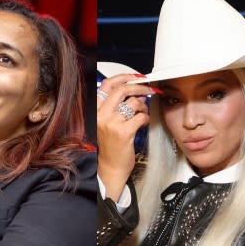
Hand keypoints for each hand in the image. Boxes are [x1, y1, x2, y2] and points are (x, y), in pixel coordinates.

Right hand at [97, 74, 154, 200]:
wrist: (109, 168)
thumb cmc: (109, 146)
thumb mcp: (106, 122)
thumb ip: (115, 106)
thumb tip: (135, 91)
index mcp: (95, 110)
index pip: (107, 84)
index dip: (124, 77)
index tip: (136, 77)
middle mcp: (100, 115)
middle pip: (122, 90)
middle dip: (139, 87)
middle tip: (149, 89)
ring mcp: (111, 124)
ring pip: (134, 103)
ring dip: (143, 106)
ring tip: (143, 113)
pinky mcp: (123, 133)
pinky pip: (140, 117)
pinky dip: (145, 118)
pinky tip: (143, 123)